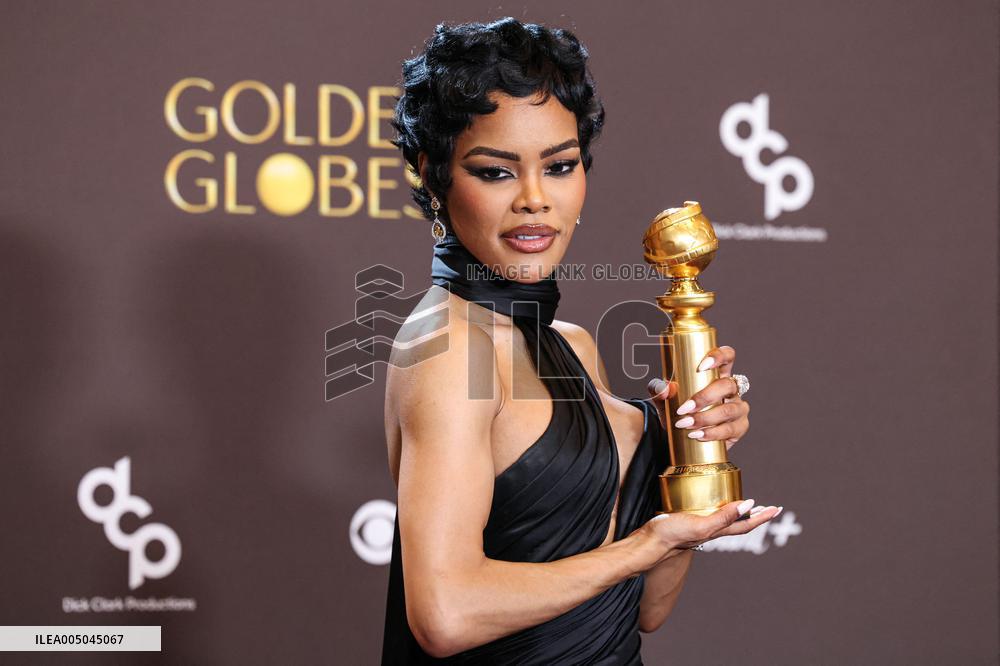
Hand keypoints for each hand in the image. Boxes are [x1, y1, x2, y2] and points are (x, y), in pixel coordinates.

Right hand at [641, 500, 781, 564]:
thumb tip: (749, 505)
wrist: (649, 542)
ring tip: (747, 505)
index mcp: (718, 531)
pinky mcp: (689, 520)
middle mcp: (712, 529)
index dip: (762, 517)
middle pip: (739, 524)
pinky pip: (711, 514)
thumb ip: (724, 516)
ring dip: (739, 513)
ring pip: (726, 520)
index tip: (776, 509)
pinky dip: (719, 508)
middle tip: (769, 508)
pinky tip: (712, 502)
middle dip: (755, 516)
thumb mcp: (701, 525)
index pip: (746, 524)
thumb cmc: (673, 535)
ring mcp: (700, 526)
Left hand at [646, 345, 749, 449]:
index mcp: (717, 374)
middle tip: (684, 408)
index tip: (701, 366)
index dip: (719, 356)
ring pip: (729, 410)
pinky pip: (730, 430)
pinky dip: (712, 433)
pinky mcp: (739, 427)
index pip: (727, 356)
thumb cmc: (677, 411)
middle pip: (727, 385)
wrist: (681, 438)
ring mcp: (738, 408)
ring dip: (705, 418)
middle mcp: (732, 389)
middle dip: (705, 397)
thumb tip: (665, 388)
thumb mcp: (663, 399)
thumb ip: (658, 390)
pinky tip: (698, 435)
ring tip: (686, 424)